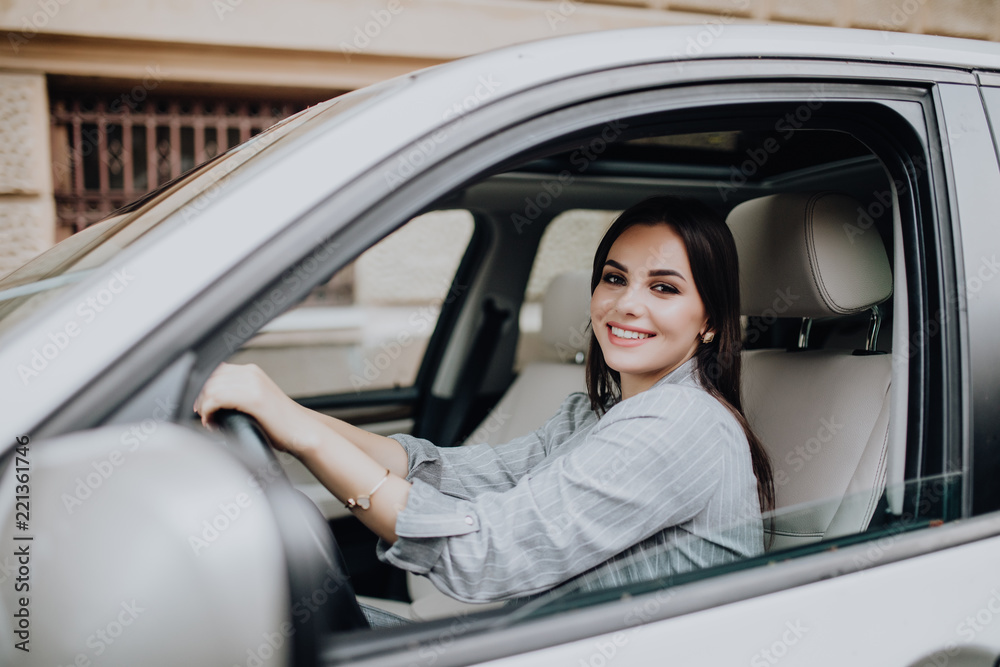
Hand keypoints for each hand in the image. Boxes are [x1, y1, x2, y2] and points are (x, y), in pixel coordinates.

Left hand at [193, 362, 323, 456]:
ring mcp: (252, 384)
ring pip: (210, 389)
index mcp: (251, 371)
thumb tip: (211, 399)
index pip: (214, 372)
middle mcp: (250, 373)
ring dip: (204, 407)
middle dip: (200, 399)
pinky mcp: (253, 398)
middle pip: (209, 379)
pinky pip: (217, 400)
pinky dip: (209, 413)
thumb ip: (238, 393)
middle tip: (204, 416)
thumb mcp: (257, 399)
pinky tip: (213, 423)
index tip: (201, 406)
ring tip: (210, 421)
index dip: (202, 389)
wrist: (301, 431)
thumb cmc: (280, 422)